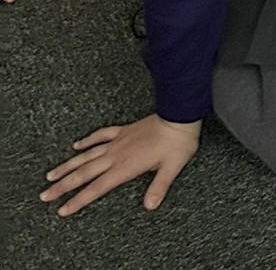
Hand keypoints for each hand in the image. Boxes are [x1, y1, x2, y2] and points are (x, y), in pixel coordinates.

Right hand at [41, 114, 201, 215]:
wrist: (180, 115)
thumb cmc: (178, 143)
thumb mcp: (171, 168)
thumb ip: (159, 187)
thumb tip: (150, 206)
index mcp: (126, 167)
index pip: (96, 188)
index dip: (78, 200)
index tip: (62, 209)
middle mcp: (117, 155)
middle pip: (84, 173)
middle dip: (63, 185)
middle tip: (45, 195)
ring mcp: (118, 141)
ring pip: (87, 155)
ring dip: (68, 165)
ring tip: (51, 175)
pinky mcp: (123, 130)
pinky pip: (101, 135)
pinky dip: (87, 140)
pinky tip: (76, 145)